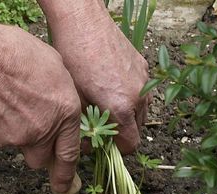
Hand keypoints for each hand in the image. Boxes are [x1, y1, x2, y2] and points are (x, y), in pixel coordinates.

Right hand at [0, 24, 80, 193]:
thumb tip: (65, 110)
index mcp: (66, 112)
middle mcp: (45, 131)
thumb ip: (64, 96)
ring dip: (19, 138)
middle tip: (30, 133)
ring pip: (21, 150)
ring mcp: (19, 138)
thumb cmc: (17, 53)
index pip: (70, 154)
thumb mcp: (56, 66)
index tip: (67, 187)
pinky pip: (1, 140)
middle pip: (43, 161)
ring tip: (9, 107)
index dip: (68, 175)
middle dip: (39, 153)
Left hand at [43, 1, 150, 153]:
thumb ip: (86, 126)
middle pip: (138, 129)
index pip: (132, 144)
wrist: (83, 21)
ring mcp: (143, 79)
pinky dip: (130, 95)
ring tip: (105, 105)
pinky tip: (109, 85)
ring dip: (127, 115)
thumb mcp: (75, 98)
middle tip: (101, 126)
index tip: (104, 144)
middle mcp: (138, 96)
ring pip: (141, 110)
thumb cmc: (73, 58)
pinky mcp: (142, 65)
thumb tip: (87, 144)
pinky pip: (141, 90)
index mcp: (122, 108)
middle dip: (122, 133)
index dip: (118, 150)